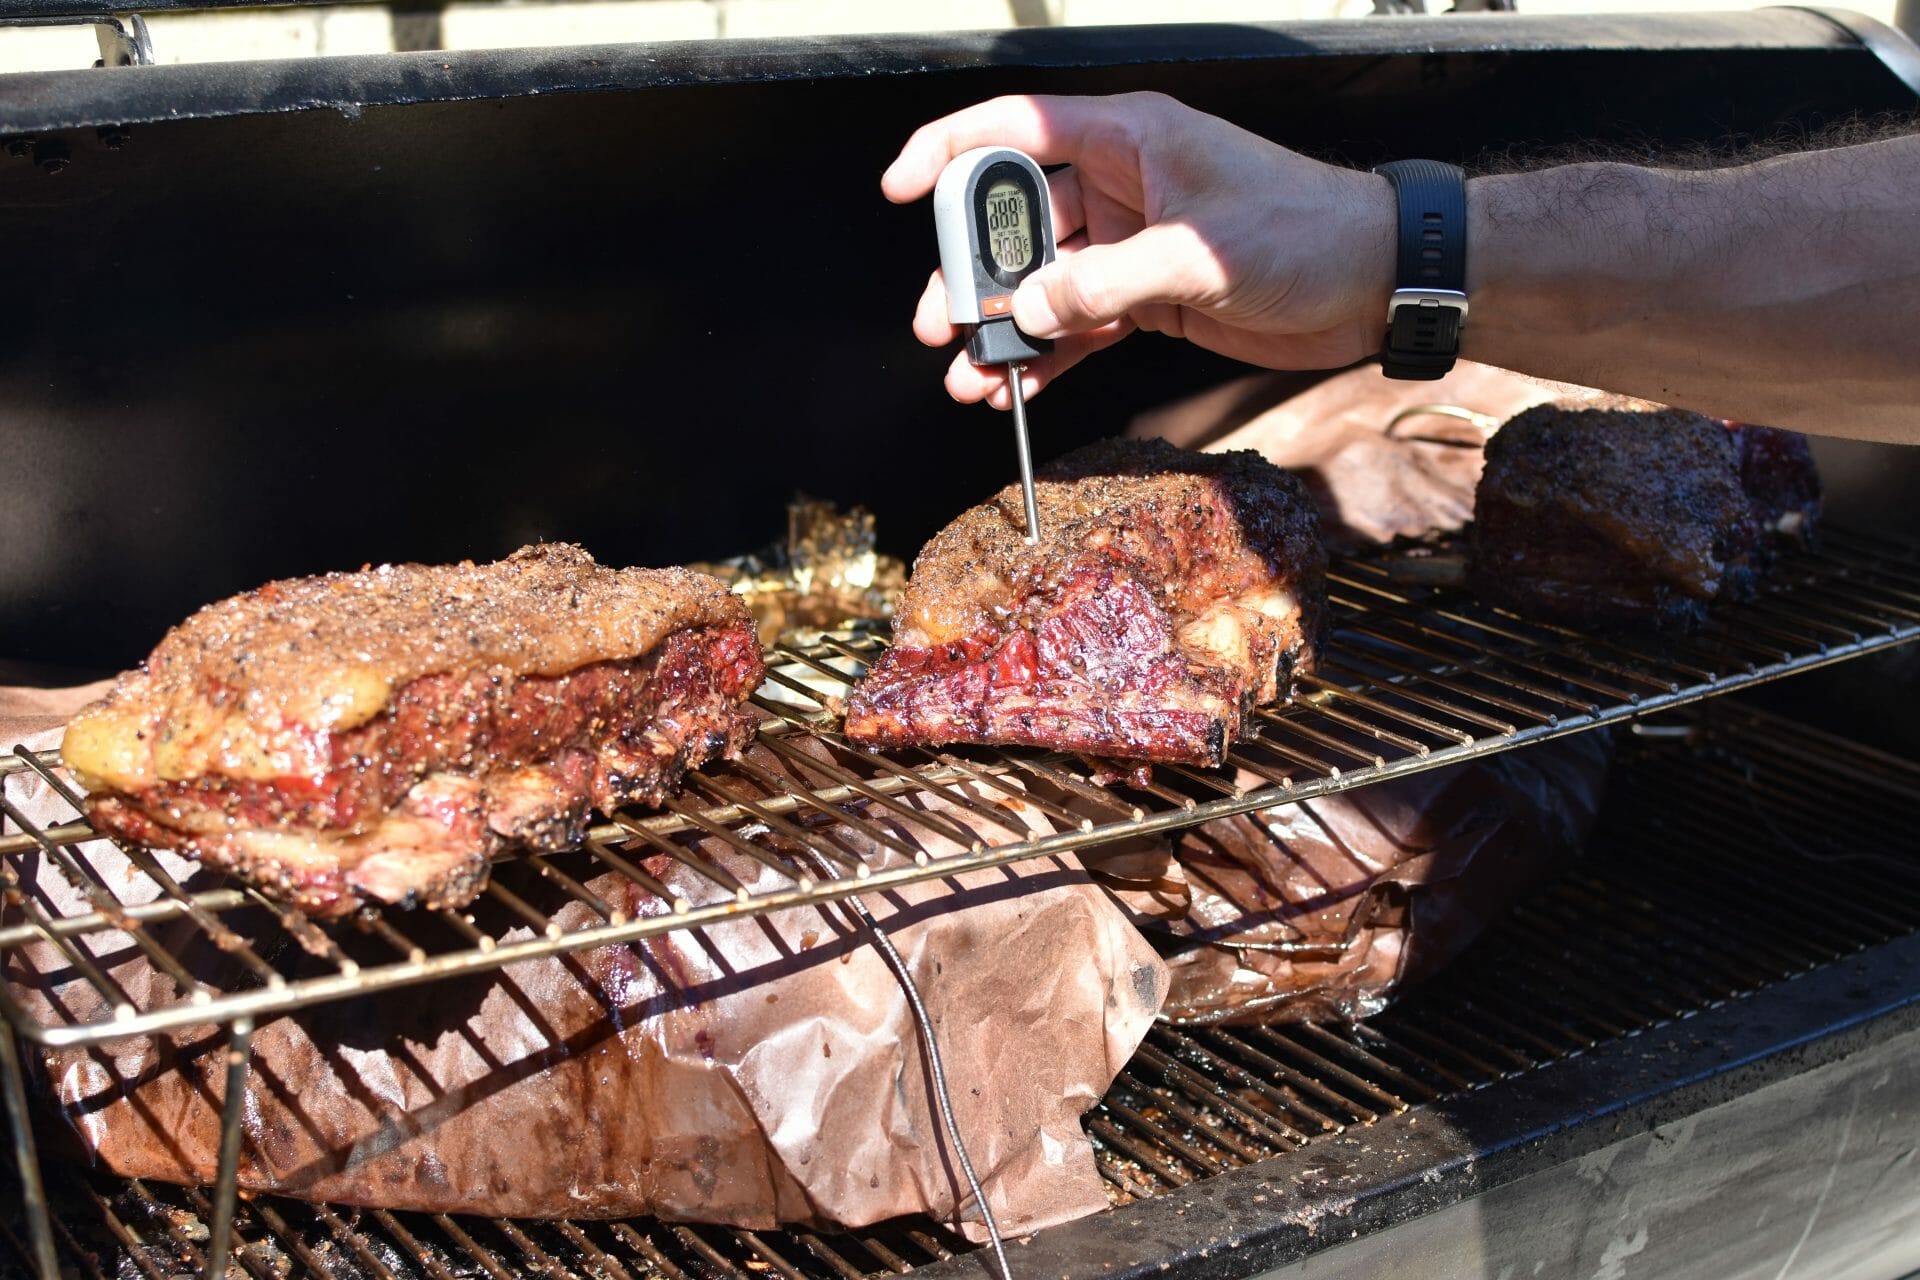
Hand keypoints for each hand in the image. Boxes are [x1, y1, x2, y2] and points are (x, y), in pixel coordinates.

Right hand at [882, 92, 1397, 408]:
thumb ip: (1106, 284)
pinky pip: (1080, 323)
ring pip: (1043, 283)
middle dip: (972, 272)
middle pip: (1017, 223)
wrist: (1376, 279)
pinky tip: (1018, 388)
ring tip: (971, 374)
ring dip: (1005, 329)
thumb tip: (1030, 310)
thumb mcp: (1199, 253)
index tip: (902, 189)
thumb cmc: (1309, 231)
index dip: (950, 152)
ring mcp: (1131, 243)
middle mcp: (1122, 185)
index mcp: (1129, 139)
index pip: (1015, 129)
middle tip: (943, 321)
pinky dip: (1049, 356)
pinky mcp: (1149, 295)